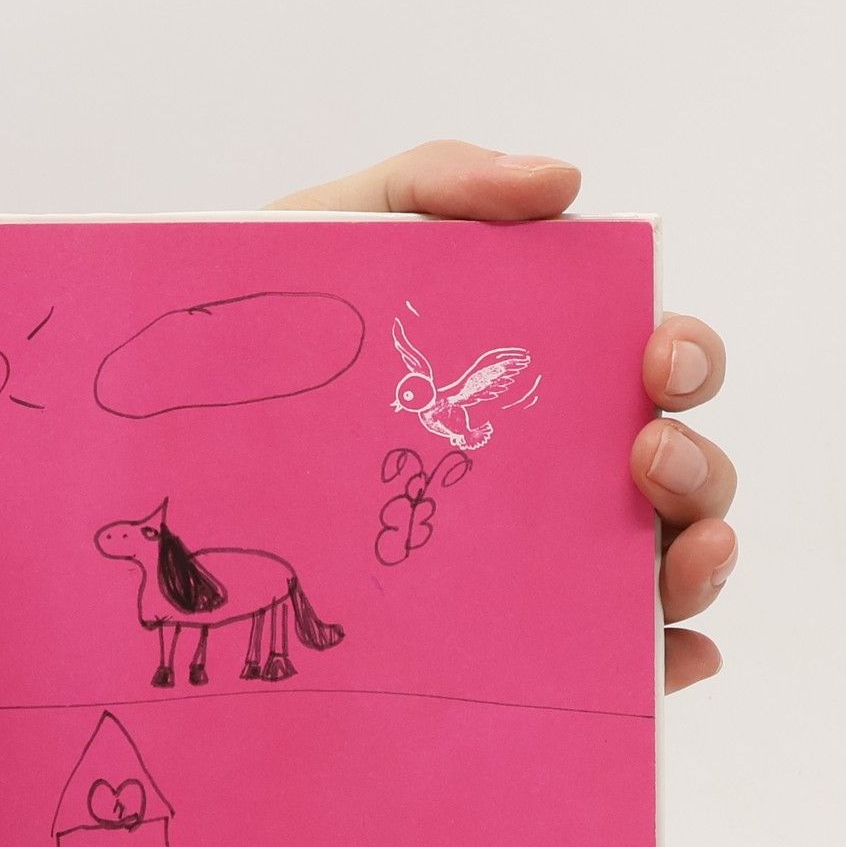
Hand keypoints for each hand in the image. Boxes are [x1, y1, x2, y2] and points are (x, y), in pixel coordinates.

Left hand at [270, 140, 732, 691]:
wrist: (149, 434)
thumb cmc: (256, 331)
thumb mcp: (336, 232)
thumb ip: (438, 185)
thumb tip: (562, 186)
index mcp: (528, 383)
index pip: (646, 369)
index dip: (685, 359)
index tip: (657, 360)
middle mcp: (542, 474)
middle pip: (670, 473)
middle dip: (696, 466)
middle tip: (647, 455)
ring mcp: (517, 563)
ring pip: (652, 568)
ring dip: (695, 559)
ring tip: (672, 557)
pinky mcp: (481, 640)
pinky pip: (598, 662)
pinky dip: (664, 658)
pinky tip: (674, 656)